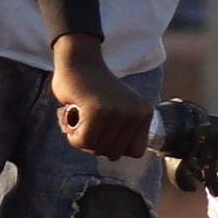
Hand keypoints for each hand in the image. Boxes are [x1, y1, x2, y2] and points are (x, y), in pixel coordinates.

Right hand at [50, 35, 149, 161]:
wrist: (79, 61)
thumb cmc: (93, 89)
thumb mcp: (119, 111)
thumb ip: (122, 131)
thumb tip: (113, 156)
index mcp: (145, 113)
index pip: (135, 152)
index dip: (115, 146)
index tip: (104, 128)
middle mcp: (136, 113)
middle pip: (114, 154)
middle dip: (96, 143)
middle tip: (87, 120)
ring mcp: (118, 112)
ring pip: (97, 148)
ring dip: (82, 138)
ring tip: (81, 116)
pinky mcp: (97, 111)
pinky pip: (83, 141)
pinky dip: (73, 136)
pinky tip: (72, 117)